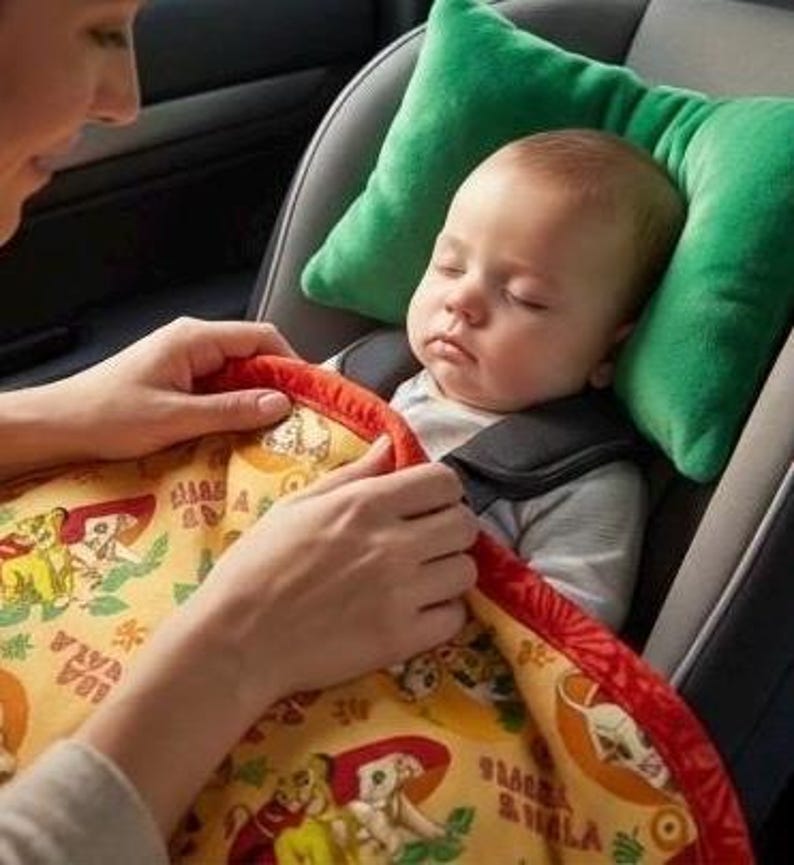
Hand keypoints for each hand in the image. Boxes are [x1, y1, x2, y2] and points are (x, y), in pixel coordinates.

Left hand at [54, 317, 296, 460]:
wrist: (60, 425)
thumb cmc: (107, 416)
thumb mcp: (177, 418)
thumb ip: (232, 409)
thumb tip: (280, 403)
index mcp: (194, 339)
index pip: (261, 337)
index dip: (292, 363)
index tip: (311, 394)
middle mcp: (193, 342)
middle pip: (254, 354)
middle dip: (278, 384)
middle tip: (299, 418)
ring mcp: (186, 360)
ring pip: (238, 373)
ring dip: (256, 398)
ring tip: (275, 428)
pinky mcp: (179, 379)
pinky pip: (220, 386)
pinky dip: (235, 405)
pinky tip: (242, 429)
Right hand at [190, 436, 479, 718]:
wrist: (236, 640)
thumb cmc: (256, 566)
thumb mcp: (296, 505)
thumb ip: (351, 474)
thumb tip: (389, 444)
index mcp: (365, 504)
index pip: (444, 481)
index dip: (440, 490)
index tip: (425, 503)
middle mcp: (392, 544)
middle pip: (465, 524)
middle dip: (450, 527)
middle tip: (426, 541)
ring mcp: (401, 593)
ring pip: (466, 570)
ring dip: (448, 571)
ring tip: (420, 578)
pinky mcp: (402, 639)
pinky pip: (456, 617)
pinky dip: (442, 613)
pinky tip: (416, 611)